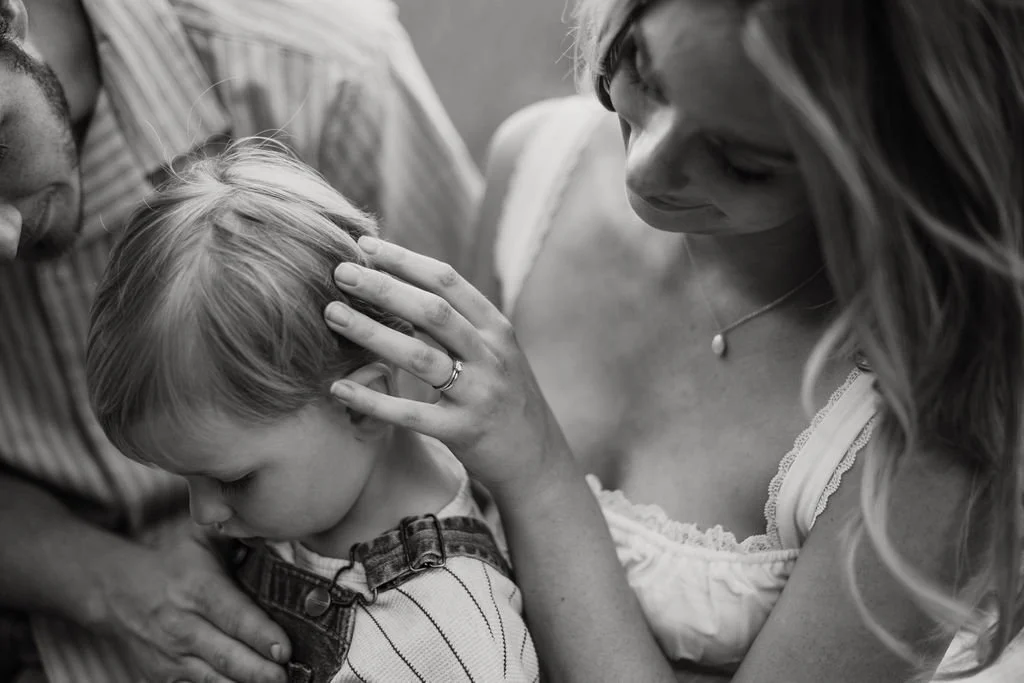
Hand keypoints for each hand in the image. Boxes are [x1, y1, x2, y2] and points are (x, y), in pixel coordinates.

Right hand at [95, 520, 289, 682]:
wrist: (119, 592)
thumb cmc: (176, 565)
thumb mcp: (204, 540)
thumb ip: (239, 536)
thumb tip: (274, 529)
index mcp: (197, 589)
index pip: (233, 615)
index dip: (260, 634)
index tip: (285, 649)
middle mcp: (182, 625)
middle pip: (226, 655)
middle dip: (258, 670)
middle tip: (286, 677)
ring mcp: (171, 656)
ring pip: (211, 679)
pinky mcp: (164, 676)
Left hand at [324, 236, 574, 497]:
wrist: (537, 457)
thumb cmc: (503, 397)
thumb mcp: (494, 352)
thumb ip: (458, 322)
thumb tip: (400, 283)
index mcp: (497, 329)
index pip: (448, 281)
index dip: (404, 260)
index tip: (365, 245)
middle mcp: (491, 356)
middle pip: (432, 311)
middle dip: (383, 287)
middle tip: (340, 271)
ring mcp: (479, 394)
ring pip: (419, 356)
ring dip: (371, 332)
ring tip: (332, 314)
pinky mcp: (462, 432)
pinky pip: (410, 414)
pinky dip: (372, 399)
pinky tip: (338, 387)